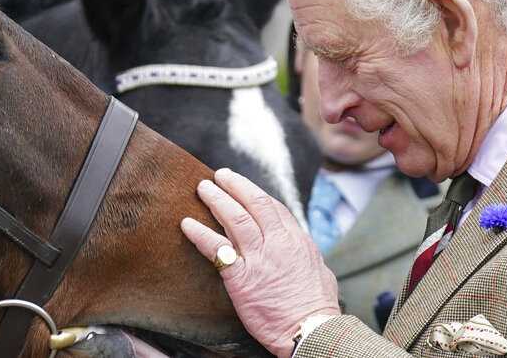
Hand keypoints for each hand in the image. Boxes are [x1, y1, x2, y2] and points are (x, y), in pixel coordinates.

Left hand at [181, 168, 339, 356]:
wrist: (310, 330)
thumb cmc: (317, 307)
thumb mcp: (320, 271)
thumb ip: (306, 255)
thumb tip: (304, 251)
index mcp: (296, 240)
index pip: (273, 207)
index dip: (254, 193)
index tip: (241, 186)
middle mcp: (277, 243)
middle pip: (253, 203)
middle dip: (234, 185)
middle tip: (219, 176)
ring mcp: (258, 258)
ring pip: (234, 218)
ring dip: (216, 199)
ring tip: (202, 188)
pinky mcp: (240, 277)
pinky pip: (215, 248)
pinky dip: (199, 233)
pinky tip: (186, 224)